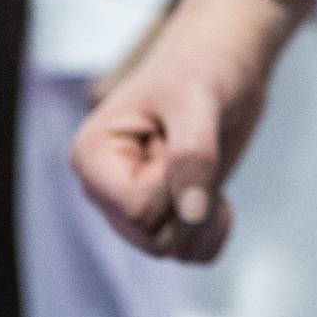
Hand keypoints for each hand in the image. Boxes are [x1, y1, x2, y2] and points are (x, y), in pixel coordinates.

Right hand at [71, 0, 311, 261]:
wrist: (224, 61)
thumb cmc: (203, 68)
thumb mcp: (199, 101)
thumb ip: (192, 155)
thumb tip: (190, 213)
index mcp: (92, 157)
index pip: (136, 211)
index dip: (173, 183)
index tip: (176, 138)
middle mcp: (104, 189)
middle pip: (153, 240)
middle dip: (188, 205)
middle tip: (197, 153)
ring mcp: (132, 206)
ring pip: (171, 251)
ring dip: (203, 218)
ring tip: (208, 169)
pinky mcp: (163, 215)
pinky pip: (190, 255)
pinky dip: (212, 232)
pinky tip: (219, 197)